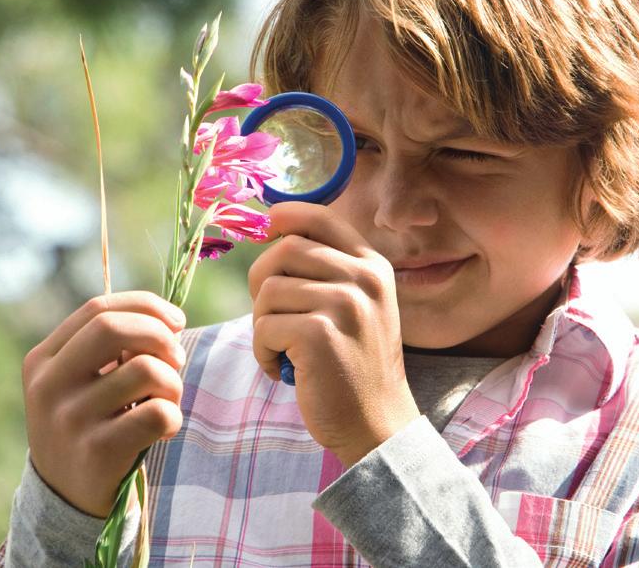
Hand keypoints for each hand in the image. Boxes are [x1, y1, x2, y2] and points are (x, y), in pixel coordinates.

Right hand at [21, 291, 186, 517]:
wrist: (66, 497)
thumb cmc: (90, 423)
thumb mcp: (80, 381)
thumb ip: (110, 347)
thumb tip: (168, 321)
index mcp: (43, 359)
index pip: (99, 308)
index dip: (147, 306)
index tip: (177, 321)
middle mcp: (49, 386)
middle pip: (114, 328)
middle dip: (161, 336)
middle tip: (176, 360)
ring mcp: (70, 419)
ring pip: (145, 370)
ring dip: (173, 383)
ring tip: (167, 401)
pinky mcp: (97, 452)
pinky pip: (157, 413)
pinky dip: (173, 416)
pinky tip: (164, 429)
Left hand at [249, 202, 419, 466]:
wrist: (377, 423)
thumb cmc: (355, 365)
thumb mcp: (357, 308)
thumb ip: (328, 272)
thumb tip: (274, 232)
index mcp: (373, 267)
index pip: (321, 218)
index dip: (286, 216)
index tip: (267, 228)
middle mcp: (364, 279)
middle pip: (285, 250)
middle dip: (261, 280)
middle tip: (269, 316)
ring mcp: (344, 304)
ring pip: (268, 291)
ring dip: (262, 325)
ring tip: (282, 350)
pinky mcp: (320, 334)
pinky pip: (263, 327)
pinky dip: (262, 352)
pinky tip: (283, 369)